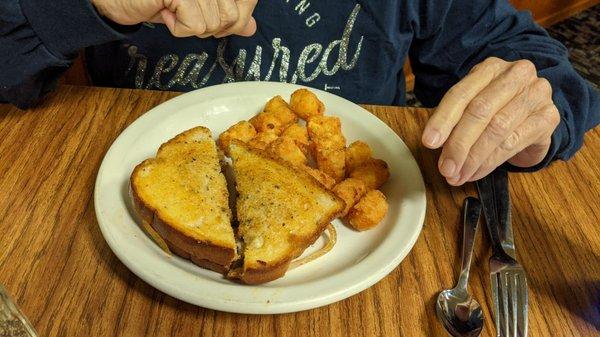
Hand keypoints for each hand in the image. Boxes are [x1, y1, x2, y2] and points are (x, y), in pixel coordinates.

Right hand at [92, 0, 257, 37]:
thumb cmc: (155, 0)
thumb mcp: (195, 9)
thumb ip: (224, 15)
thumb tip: (250, 27)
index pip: (245, 5)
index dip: (234, 20)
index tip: (210, 19)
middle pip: (232, 17)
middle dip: (209, 26)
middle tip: (184, 13)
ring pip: (214, 24)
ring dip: (191, 26)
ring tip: (173, 9)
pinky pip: (196, 27)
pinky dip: (179, 29)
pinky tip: (164, 10)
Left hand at [421, 57, 559, 184]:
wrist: (534, 119)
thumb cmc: (497, 111)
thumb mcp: (473, 107)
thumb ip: (455, 120)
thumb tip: (435, 144)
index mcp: (490, 68)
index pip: (461, 93)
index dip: (443, 119)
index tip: (429, 142)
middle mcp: (516, 75)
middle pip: (479, 111)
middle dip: (458, 144)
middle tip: (446, 168)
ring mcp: (536, 94)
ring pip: (497, 129)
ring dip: (473, 158)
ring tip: (458, 175)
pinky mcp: (548, 117)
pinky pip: (513, 143)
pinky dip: (490, 162)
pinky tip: (476, 173)